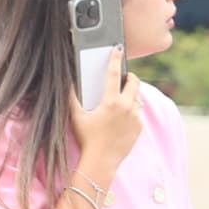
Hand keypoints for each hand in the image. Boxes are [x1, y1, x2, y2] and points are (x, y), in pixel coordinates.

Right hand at [69, 49, 140, 179]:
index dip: (116, 59)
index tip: (118, 49)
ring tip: (120, 98)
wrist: (102, 160)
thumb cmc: (87, 138)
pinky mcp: (140, 126)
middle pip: (134, 83)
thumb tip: (68, 84)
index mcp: (110, 102)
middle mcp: (126, 107)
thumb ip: (71, 98)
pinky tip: (121, 115)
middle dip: (130, 76)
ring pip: (137, 97)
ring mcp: (135, 116)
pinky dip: (132, 109)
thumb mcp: (76, 116)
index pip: (114, 74)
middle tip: (124, 76)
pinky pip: (138, 112)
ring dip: (130, 94)